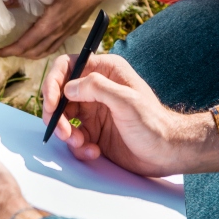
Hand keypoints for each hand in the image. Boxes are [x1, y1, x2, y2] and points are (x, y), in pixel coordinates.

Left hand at [0, 0, 141, 58]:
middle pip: (32, 53)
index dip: (8, 50)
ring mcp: (65, 33)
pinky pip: (53, 47)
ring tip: (17, 50)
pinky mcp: (71, 30)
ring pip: (43, 52)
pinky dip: (41, 50)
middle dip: (15, 54)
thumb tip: (7, 1)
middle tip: (2, 50)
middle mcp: (56, 33)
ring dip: (28, 54)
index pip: (24, 45)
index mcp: (49, 25)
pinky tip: (38, 44)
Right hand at [42, 54, 218, 176]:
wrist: (167, 152)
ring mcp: (94, 110)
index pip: (68, 66)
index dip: (54, 82)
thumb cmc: (153, 123)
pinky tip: (94, 152)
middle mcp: (97, 88)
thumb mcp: (126, 101)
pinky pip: (75, 137)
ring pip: (64, 117)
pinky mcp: (94, 132)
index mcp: (106, 70)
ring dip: (67, 133)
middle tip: (63, 132)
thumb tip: (68, 87)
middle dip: (56, 114)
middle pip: (60, 94)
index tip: (50, 103)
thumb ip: (96, 88)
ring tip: (82, 144)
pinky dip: (79, 146)